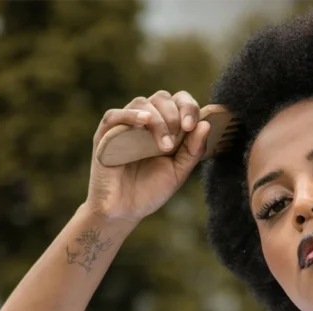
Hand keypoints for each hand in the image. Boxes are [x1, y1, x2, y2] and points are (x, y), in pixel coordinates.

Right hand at [85, 90, 210, 223]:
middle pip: (161, 98)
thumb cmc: (150, 190)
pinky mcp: (105, 135)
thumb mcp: (178, 173)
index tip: (192, 126)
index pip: (178, 102)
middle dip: (174, 115)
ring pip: (141, 103)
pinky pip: (114, 115)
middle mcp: (145, 122)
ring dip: (158, 121)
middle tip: (175, 142)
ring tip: (164, 146)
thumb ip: (193, 151)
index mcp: (165, 127)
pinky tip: (144, 121)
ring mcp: (125, 126)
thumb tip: (206, 125)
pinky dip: (130, 115)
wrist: (124, 211)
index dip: (188, 107)